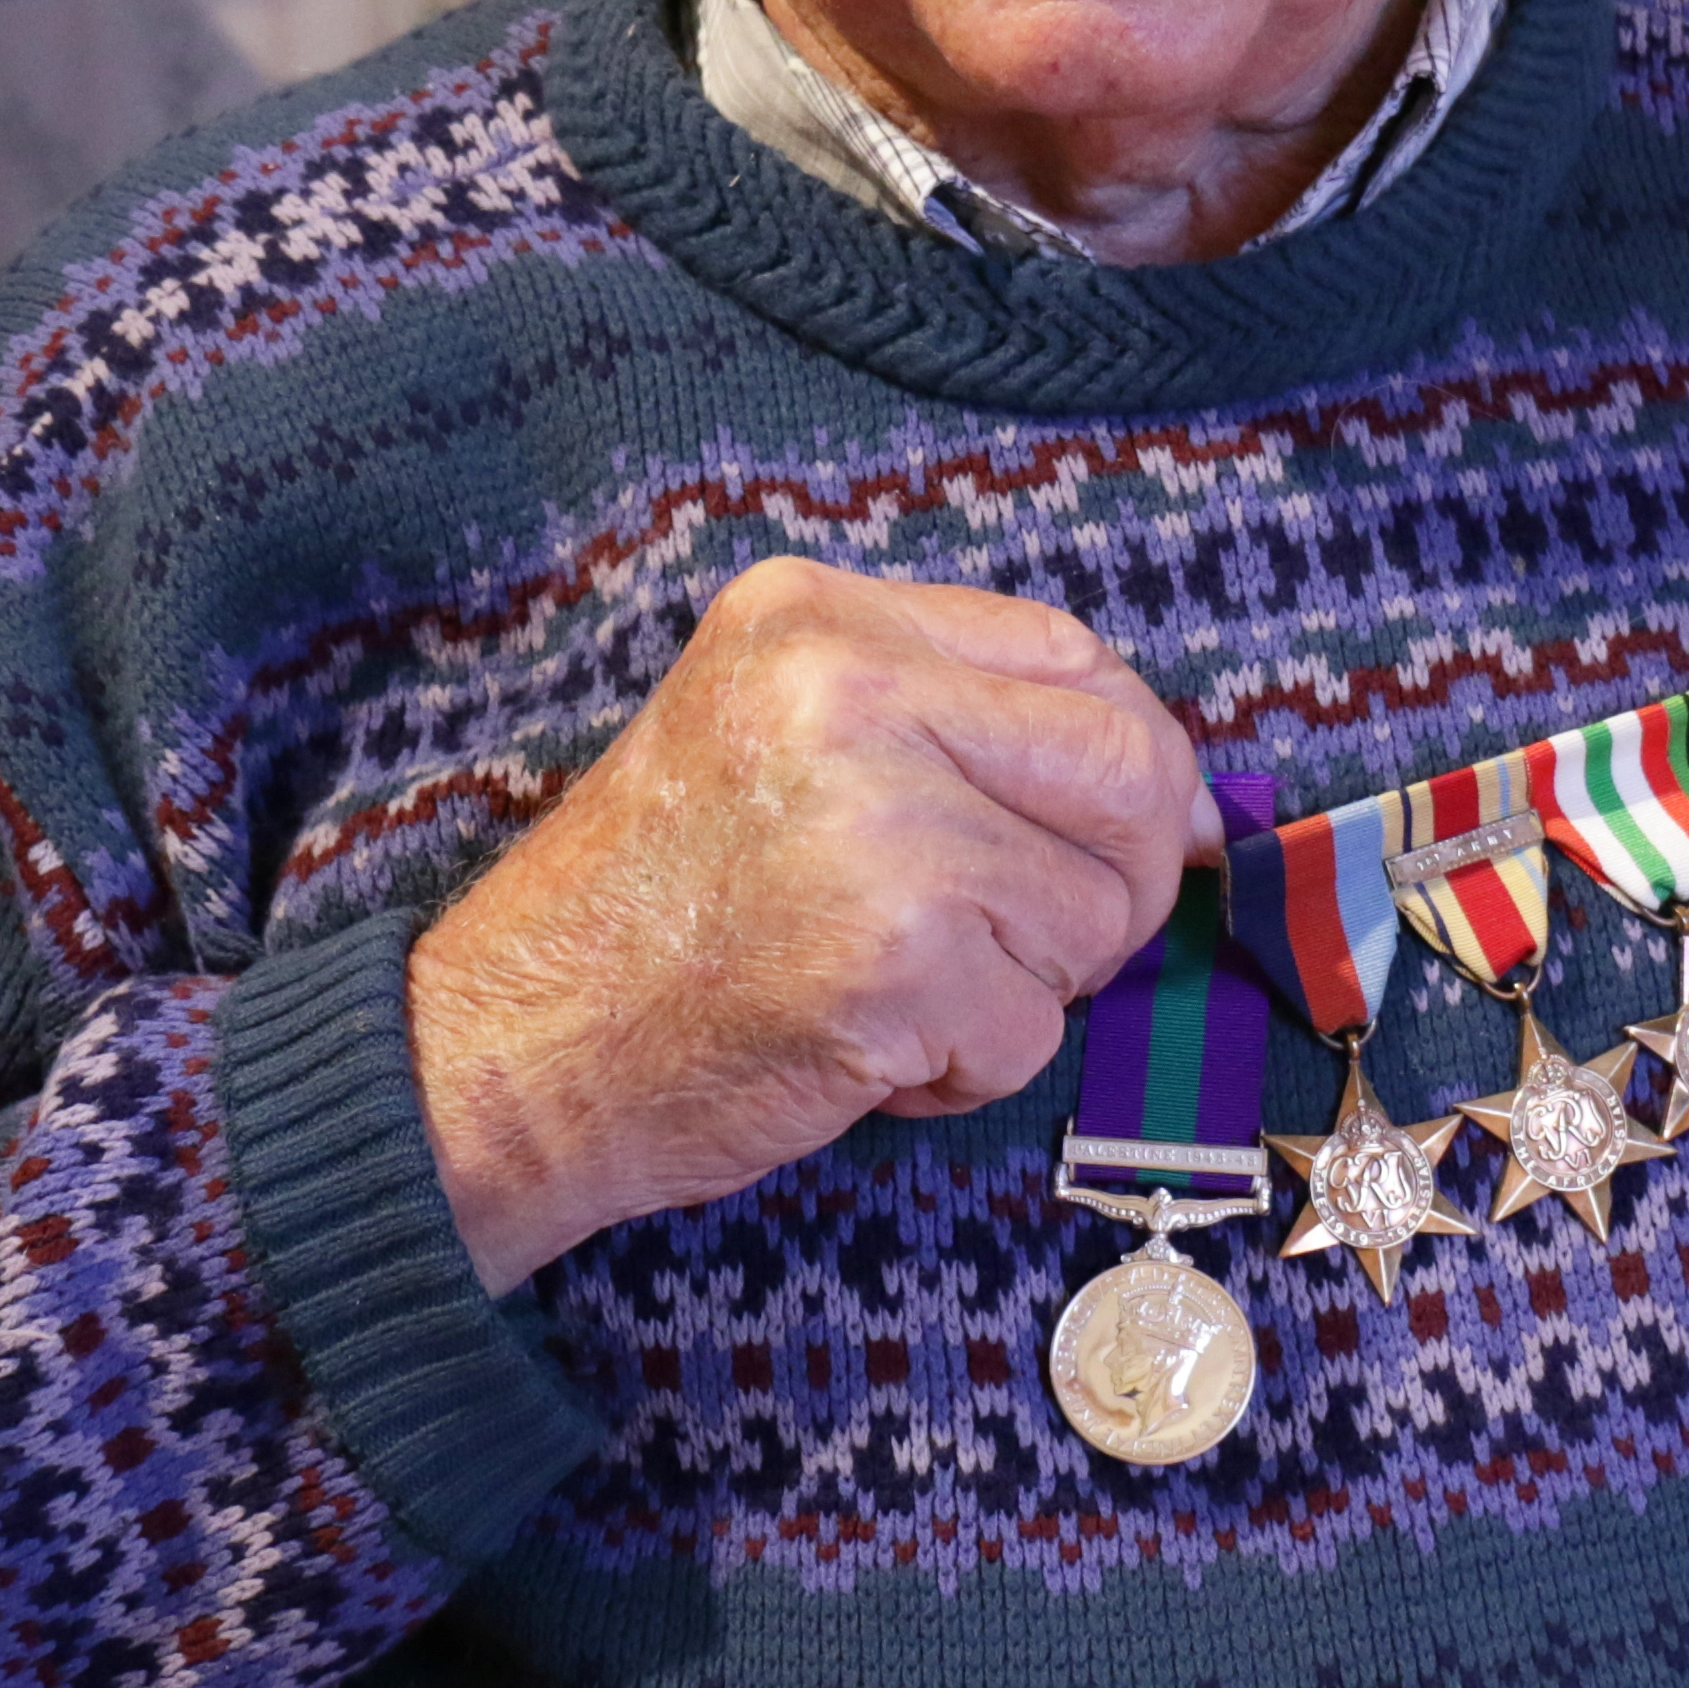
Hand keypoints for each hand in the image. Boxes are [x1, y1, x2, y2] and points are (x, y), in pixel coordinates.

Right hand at [406, 558, 1214, 1289]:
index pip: (1075, 657)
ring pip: (1092, 916)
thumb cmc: (650, 912)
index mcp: (817, 618)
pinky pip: (1033, 1030)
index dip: (1127, 760)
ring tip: (892, 992)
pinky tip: (862, 1051)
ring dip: (1020, 989)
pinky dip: (966, 1070)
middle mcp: (850, 693)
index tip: (1118, 834)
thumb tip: (1177, 793)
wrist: (511, 1050)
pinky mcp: (894, 960)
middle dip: (1119, 879)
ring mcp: (879, 824)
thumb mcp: (771, 736)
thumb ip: (946, 723)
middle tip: (1038, 943)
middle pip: (1127, 769)